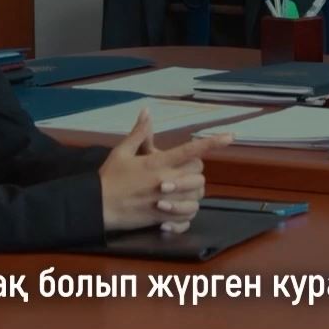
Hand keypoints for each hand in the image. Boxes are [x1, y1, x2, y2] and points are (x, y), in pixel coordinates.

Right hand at [99, 110, 231, 233]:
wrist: (97, 206)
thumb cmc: (109, 178)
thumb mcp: (121, 151)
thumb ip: (139, 132)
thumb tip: (147, 111)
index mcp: (157, 162)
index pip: (191, 149)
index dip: (212, 142)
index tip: (231, 136)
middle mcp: (166, 181)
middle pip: (199, 173)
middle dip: (196, 170)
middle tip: (183, 170)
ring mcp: (166, 201)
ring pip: (197, 196)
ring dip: (193, 192)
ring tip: (181, 189)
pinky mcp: (163, 217)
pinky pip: (188, 216)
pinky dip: (187, 213)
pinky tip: (178, 208)